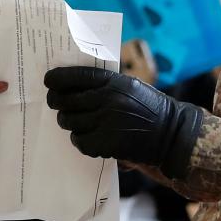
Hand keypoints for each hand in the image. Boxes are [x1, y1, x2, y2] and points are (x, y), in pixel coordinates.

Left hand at [44, 66, 202, 177]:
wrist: (172, 134)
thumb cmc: (150, 107)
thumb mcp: (130, 86)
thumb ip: (105, 83)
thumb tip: (73, 84)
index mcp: (114, 82)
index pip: (76, 76)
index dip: (58, 78)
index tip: (48, 81)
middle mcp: (109, 100)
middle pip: (67, 100)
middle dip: (56, 101)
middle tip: (55, 103)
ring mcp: (107, 123)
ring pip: (70, 121)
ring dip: (68, 121)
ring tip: (72, 120)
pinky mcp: (107, 144)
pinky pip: (80, 141)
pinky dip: (79, 139)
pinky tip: (85, 136)